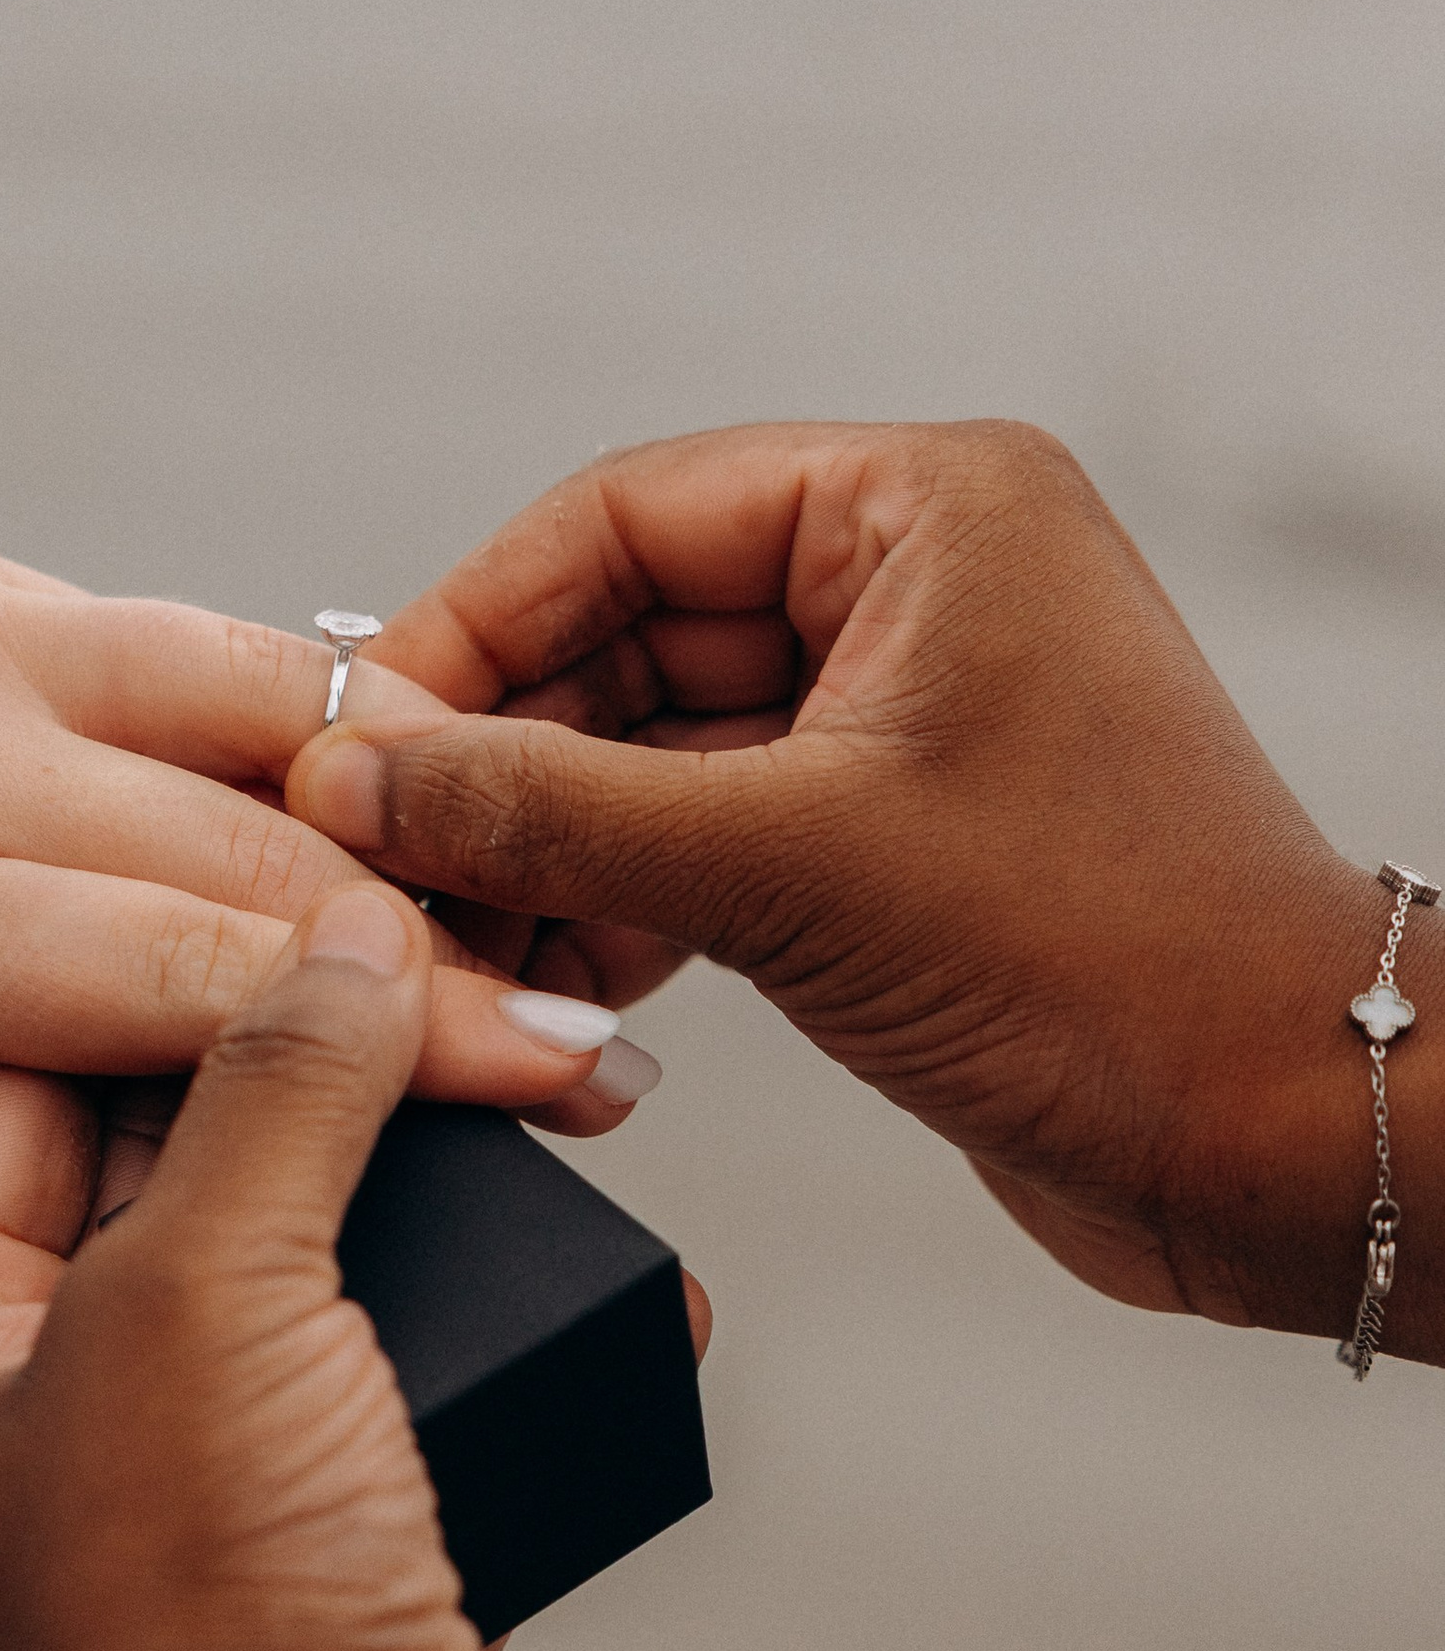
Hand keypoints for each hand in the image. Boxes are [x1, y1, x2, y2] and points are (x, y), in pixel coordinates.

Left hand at [0, 455, 663, 1399]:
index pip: (203, 976)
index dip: (413, 1035)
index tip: (576, 1087)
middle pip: (272, 842)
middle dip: (461, 943)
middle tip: (615, 1035)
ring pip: (261, 700)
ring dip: (405, 803)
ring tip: (529, 904)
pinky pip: (183, 639)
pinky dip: (294, 723)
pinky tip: (368, 812)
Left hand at [0, 883, 586, 1650]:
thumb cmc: (199, 1603)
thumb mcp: (207, 1288)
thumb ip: (272, 1082)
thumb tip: (358, 925)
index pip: (2, 1067)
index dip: (135, 946)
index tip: (285, 852)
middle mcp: (29, 1411)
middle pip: (160, 1145)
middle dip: (309, 1051)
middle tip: (443, 949)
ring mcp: (178, 1486)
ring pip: (300, 1249)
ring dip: (421, 1173)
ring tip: (539, 1086)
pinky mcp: (321, 1547)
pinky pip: (402, 1368)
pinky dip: (491, 1310)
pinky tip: (591, 1258)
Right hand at [286, 421, 1413, 1346]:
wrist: (1288, 1141)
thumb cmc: (1119, 964)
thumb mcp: (791, 869)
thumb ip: (554, 816)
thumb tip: (368, 779)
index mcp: (925, 509)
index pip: (627, 514)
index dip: (476, 621)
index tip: (362, 730)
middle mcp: (916, 587)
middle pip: (626, 633)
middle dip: (502, 755)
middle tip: (377, 852)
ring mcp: (905, 718)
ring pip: (654, 749)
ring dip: (548, 846)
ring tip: (448, 940)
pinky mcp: (893, 841)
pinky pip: (704, 839)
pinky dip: (619, 905)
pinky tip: (545, 985)